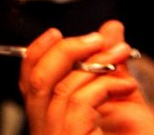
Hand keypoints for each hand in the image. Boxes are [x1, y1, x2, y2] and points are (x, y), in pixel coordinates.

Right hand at [20, 21, 153, 134]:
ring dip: (95, 64)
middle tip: (97, 39)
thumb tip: (111, 29)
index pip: (27, 80)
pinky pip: (78, 103)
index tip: (55, 33)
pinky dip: (103, 86)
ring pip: (59, 88)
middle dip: (66, 51)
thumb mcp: (120, 101)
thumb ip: (111, 66)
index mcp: (49, 119)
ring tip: (122, 55)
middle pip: (36, 79)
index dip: (35, 52)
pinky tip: (126, 86)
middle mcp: (45, 129)